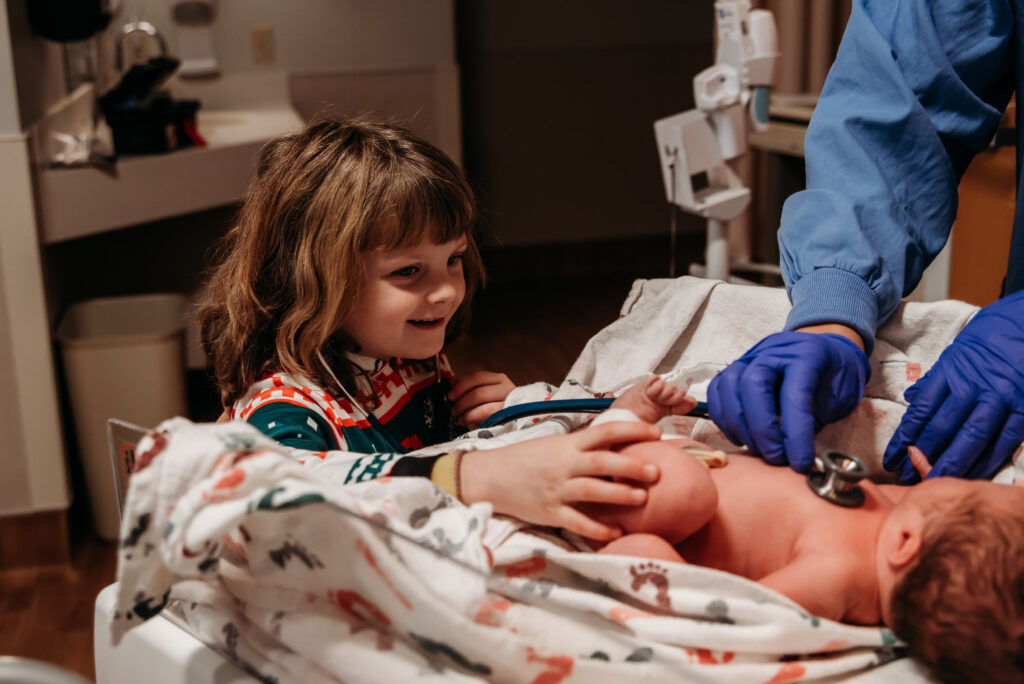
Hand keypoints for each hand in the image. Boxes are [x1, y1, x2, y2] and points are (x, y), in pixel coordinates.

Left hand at [449, 371, 515, 427]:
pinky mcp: (508, 418)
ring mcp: (509, 404)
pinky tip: (466, 422)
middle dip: (461, 403)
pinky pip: (487, 419)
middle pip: (478, 392)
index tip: (450, 395)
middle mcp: (507, 389)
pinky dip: (473, 420)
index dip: (460, 385)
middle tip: (453, 410)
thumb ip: (468, 385)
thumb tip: (452, 381)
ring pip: (483, 407)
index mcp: (499, 379)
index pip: (477, 377)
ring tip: (459, 418)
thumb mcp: (484, 392)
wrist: (518, 419)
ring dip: (466, 413)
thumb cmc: (496, 405)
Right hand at [459, 421, 661, 539]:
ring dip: (619, 494)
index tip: (656, 433)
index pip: (605, 431)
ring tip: (642, 498)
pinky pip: (577, 522)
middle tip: (657, 471)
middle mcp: (564, 464)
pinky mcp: (549, 512)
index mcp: (568, 444)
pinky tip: (617, 533)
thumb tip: (618, 445)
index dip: (632, 430)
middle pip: (603, 461)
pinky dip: (597, 528)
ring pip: (592, 490)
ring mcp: (557, 489)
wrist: (490, 476)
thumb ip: (583, 447)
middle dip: (631, 465)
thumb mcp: (554, 445)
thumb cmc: (526, 459)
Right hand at [707, 330, 868, 471]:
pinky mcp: (734, 368)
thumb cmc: (834, 377)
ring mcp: (749, 357)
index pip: (794, 394)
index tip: (800, 462)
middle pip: (752, 385)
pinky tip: (740, 436)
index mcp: (807, 355)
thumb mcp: (837, 399)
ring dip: (739, 425)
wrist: (827, 354)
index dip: (795, 433)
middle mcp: (773, 352)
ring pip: (729, 386)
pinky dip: (723, 417)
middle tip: (775, 457)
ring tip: (757, 449)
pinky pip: (717, 390)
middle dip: (761, 429)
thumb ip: (814, 423)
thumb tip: (795, 458)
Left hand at [884, 292, 1023, 482]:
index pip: (921, 411)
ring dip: (951, 464)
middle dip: (921, 458)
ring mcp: (1000, 398)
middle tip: (906, 480)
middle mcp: (972, 386)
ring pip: (971, 439)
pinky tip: (974, 474)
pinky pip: (1003, 440)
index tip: (891, 458)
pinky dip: (988, 460)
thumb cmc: (992, 337)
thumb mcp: (957, 351)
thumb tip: (913, 399)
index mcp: (950, 372)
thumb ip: (936, 379)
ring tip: (935, 484)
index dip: (904, 439)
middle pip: (941, 428)